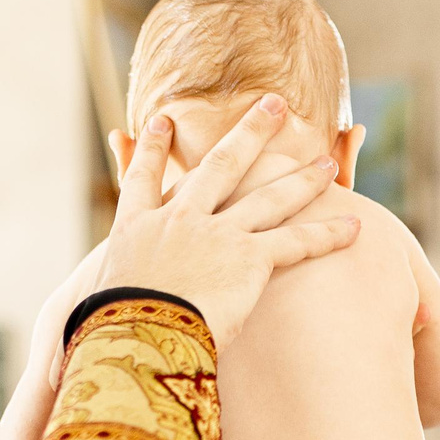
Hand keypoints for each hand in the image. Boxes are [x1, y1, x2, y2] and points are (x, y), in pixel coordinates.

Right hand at [95, 96, 358, 348]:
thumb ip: (103, 301)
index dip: (151, 149)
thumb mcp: (97, 302)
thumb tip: (85, 334)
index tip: (159, 121)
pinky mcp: (247, 259)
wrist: (137, 334)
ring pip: (267, 198)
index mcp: (135, 228)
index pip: (142, 180)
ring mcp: (216, 234)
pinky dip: (327, 235)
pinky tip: (355, 226)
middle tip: (273, 105)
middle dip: (250, 132)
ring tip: (326, 160)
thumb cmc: (113, 331)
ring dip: (301, 178)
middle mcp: (178, 220)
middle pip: (220, 166)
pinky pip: (295, 242)